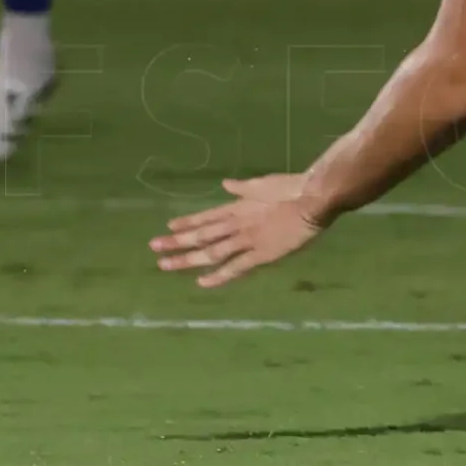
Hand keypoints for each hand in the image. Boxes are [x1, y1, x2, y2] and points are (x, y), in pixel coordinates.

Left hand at [152, 175, 328, 288]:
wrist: (312, 200)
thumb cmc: (292, 188)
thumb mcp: (263, 183)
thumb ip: (243, 187)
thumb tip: (226, 184)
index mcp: (238, 207)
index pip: (206, 217)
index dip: (187, 223)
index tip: (169, 227)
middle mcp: (235, 224)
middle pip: (201, 235)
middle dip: (176, 241)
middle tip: (154, 247)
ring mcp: (246, 241)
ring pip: (210, 252)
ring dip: (187, 258)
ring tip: (165, 264)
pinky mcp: (260, 255)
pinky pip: (235, 268)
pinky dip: (217, 275)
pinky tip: (201, 282)